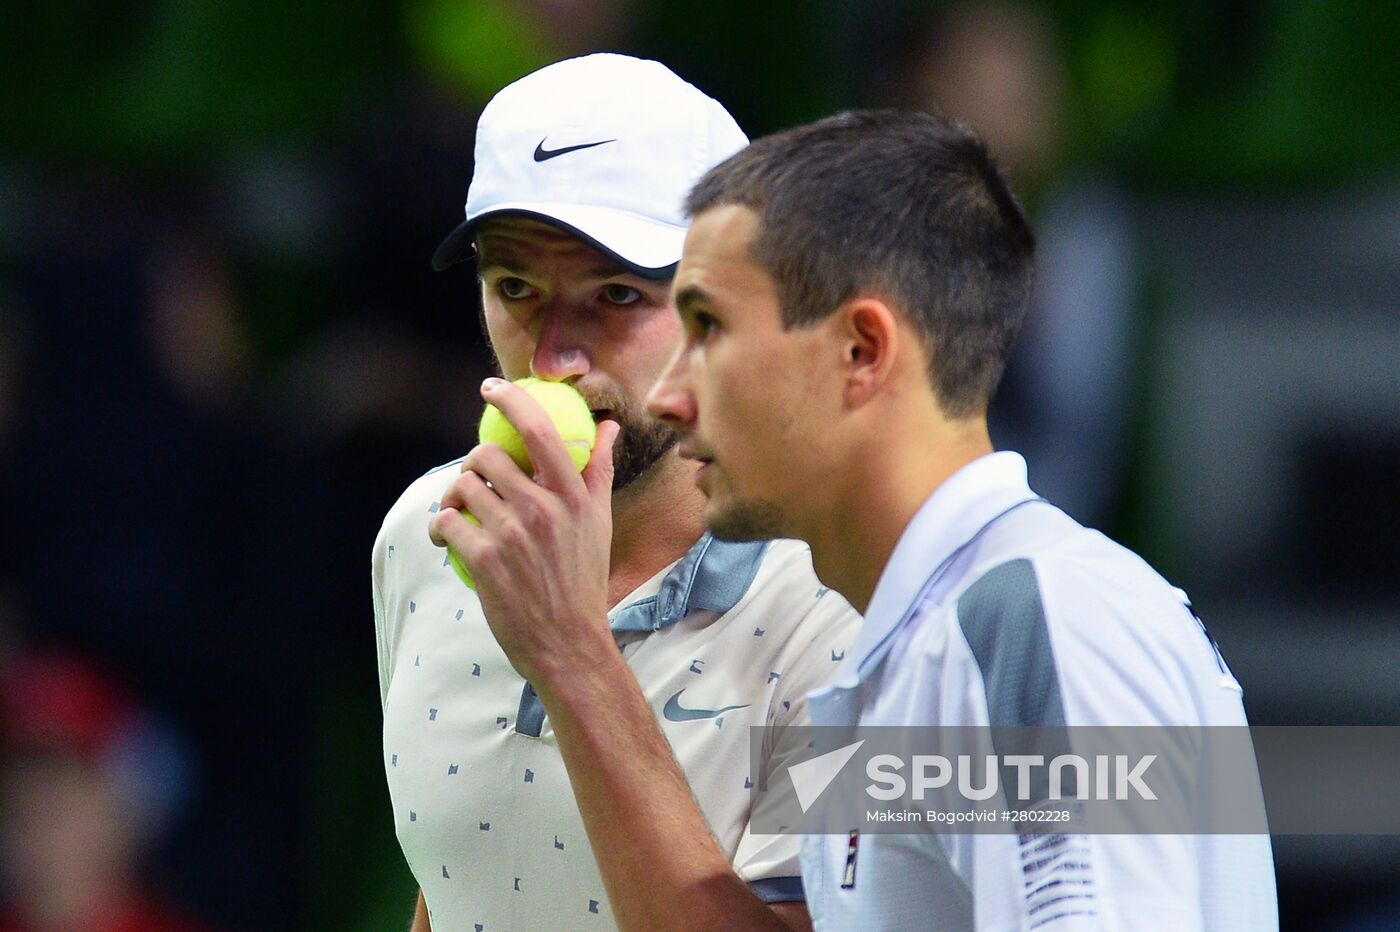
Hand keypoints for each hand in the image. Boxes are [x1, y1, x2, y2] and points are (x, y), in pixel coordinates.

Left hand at [429, 378, 622, 684]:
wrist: (568, 642)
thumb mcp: (600, 522)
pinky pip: (447, 522)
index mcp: (574, 494)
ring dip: (453, 496)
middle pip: (486, 455)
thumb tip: (608, 425)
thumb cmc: (584, 580)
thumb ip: (600, 469)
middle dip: (472, 463)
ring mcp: (512, 533)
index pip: (540, 429)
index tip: (490, 388)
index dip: (510, 399)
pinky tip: (449, 537)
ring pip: (462, 487)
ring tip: (461, 513)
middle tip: (476, 481)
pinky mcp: (484, 559)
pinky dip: (441, 526)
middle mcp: (543, 508)